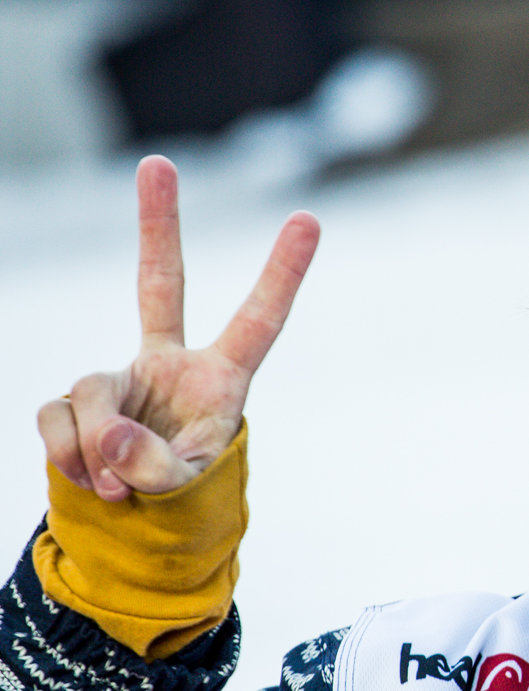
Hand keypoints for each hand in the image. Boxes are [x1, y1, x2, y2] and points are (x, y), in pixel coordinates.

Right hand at [37, 156, 318, 500]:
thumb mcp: (187, 489)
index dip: (282, 273)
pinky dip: (67, 456)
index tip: (309, 219)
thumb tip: (111, 439)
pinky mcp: (75, 402)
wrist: (135, 528)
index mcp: (221, 379)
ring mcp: (119, 379)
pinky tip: (87, 480)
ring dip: (97, 449)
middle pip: (160, 284)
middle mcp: (169, 365)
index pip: (258, 320)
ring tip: (117, 489)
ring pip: (91, 392)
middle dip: (156, 225)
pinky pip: (56, 419)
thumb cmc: (185, 502)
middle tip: (158, 163)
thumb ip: (157, 467)